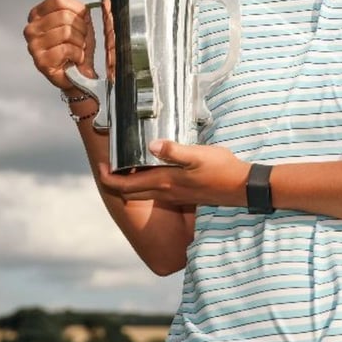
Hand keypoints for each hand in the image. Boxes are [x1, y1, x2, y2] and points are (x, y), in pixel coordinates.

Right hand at [23, 0, 114, 90]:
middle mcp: (30, 28)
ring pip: (67, 32)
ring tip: (76, 49)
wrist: (80, 74)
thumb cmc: (78, 46)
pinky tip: (73, 60)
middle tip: (79, 39)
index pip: (60, 0)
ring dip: (80, 43)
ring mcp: (33, 46)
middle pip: (64, 16)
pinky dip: (77, 55)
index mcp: (37, 14)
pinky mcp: (40, 62)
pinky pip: (66, 48)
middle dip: (81, 28)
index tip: (81, 19)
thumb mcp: (80, 16)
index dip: (78, 9)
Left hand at [98, 141, 251, 207]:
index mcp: (164, 182)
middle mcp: (165, 192)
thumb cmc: (221, 170)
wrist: (242, 188)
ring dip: (130, 183)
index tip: (99, 167)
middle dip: (115, 181)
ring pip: (143, 193)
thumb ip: (174, 151)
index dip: (109, 179)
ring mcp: (175, 196)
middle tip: (108, 166)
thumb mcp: (198, 155)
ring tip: (126, 166)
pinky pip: (156, 192)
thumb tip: (151, 145)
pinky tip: (152, 171)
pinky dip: (146, 184)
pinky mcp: (184, 195)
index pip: (126, 186)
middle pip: (130, 192)